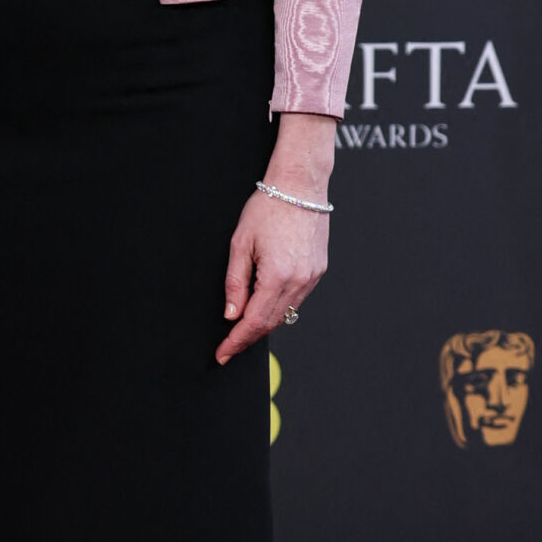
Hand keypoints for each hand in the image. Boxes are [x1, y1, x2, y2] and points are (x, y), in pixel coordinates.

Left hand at [215, 112, 335, 363]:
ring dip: (264, 324)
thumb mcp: (240, 244)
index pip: (254, 322)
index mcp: (277, 275)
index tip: (223, 354)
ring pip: (286, 313)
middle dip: (248, 337)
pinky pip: (297, 299)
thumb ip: (235, 283)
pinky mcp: (319, 271)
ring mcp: (312, 277)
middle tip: (229, 346)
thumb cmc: (267, 208)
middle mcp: (299, 281)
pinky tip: (264, 306)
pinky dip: (279, 307)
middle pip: (272, 323)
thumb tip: (231, 314)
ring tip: (243, 329)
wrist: (300, 187)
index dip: (237, 341)